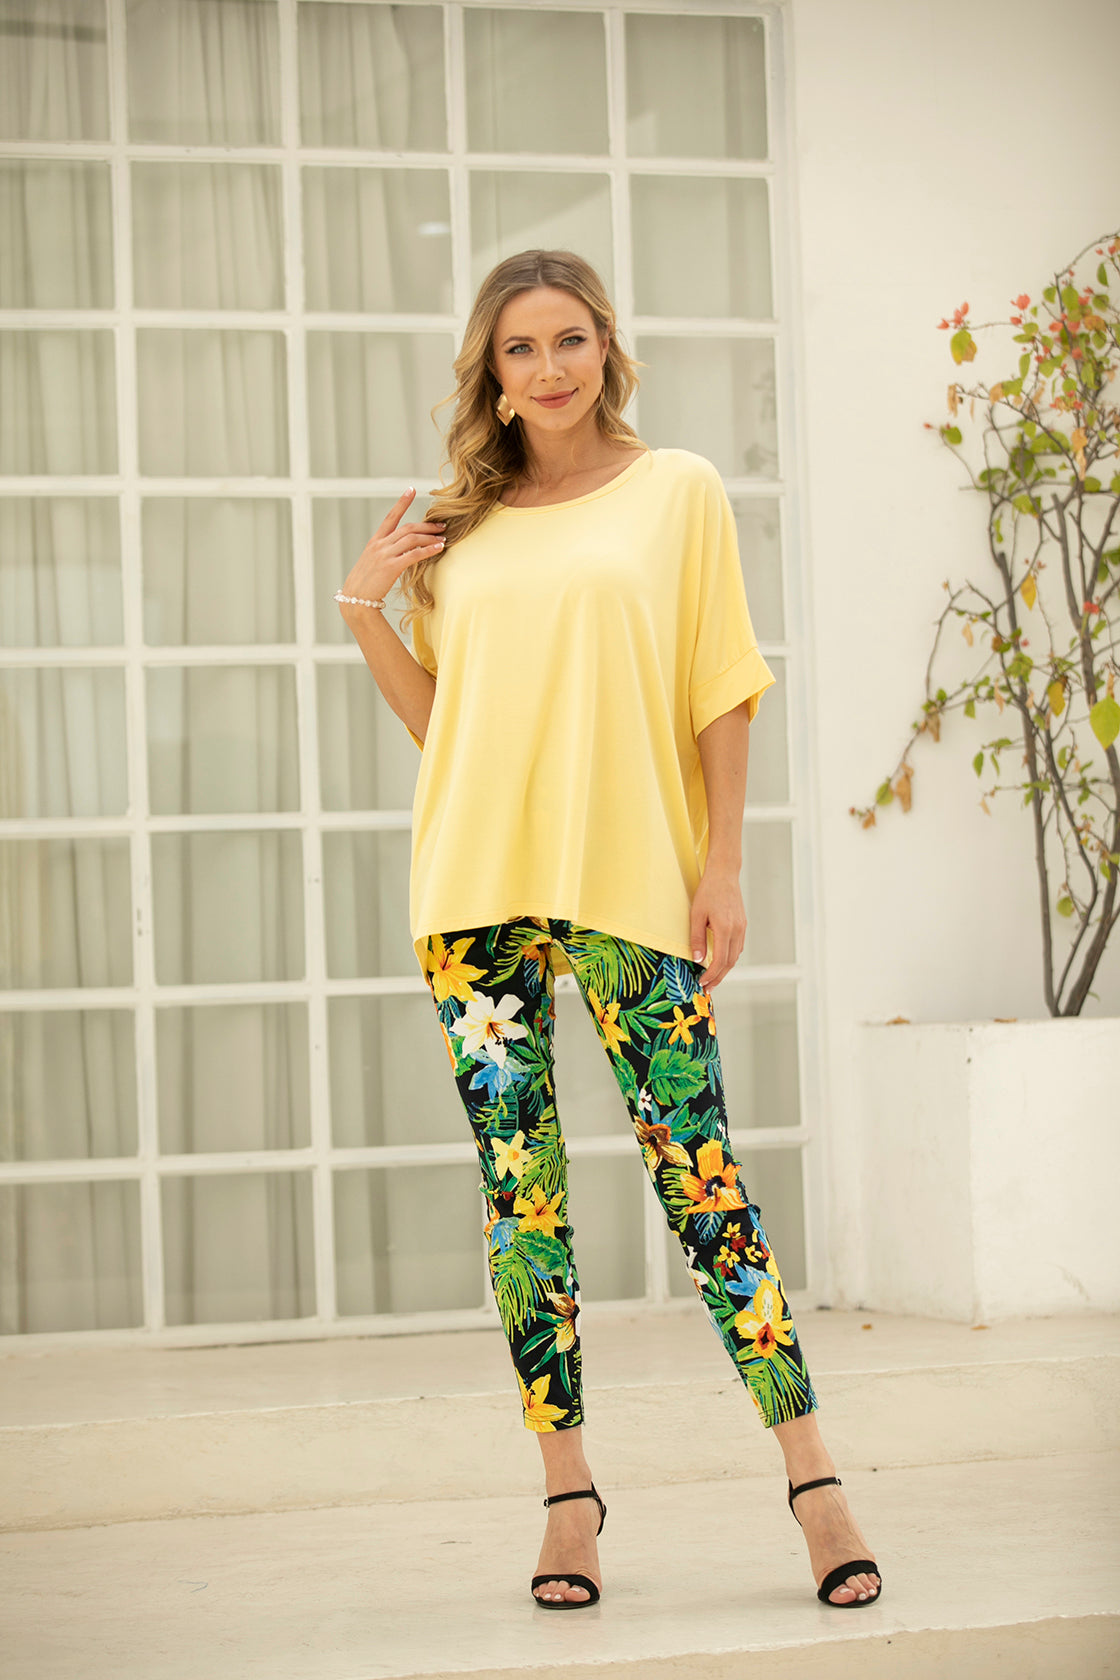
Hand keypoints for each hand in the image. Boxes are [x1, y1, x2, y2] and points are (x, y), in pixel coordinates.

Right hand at [339, 488, 444, 608]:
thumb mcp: (372, 563)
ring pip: (412, 539)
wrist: (357, 599)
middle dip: (426, 526)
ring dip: (430, 538)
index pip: (390, 517)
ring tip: (443, 539)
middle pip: (407, 528)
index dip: (402, 502)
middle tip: (441, 526)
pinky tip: (439, 548)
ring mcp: (385, 555)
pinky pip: (414, 554)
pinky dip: (428, 550)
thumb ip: (385, 553)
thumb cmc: (366, 584)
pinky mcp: (391, 567)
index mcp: (375, 542)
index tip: (411, 490)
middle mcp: (380, 545)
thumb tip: (401, 551)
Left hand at [690, 866, 746, 987]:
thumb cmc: (708, 891)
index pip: (720, 960)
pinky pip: (737, 947)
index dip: (711, 975)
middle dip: (718, 977)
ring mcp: (742, 928)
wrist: (724, 874)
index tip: (702, 983)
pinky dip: (729, 958)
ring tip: (712, 978)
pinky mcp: (742, 925)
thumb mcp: (696, 914)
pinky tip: (720, 961)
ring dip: (725, 969)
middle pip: (730, 962)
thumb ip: (697, 939)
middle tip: (708, 988)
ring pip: (735, 956)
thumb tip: (698, 960)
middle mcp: (737, 930)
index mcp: (725, 928)